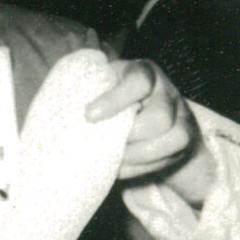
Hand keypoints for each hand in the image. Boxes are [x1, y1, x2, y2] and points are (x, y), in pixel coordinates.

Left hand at [85, 58, 214, 204]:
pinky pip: (168, 158)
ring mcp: (180, 114)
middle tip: (105, 141)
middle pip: (159, 118)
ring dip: (136, 155)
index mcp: (143, 72)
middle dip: (130, 136)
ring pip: (172, 139)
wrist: (150, 114)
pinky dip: (140, 167)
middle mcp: (166, 91)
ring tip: (114, 157)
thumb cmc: (115, 100)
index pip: (138, 80)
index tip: (89, 116)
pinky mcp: (184, 138)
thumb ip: (88, 94)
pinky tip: (121, 167)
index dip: (116, 99)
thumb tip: (55, 116)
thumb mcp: (103, 88)